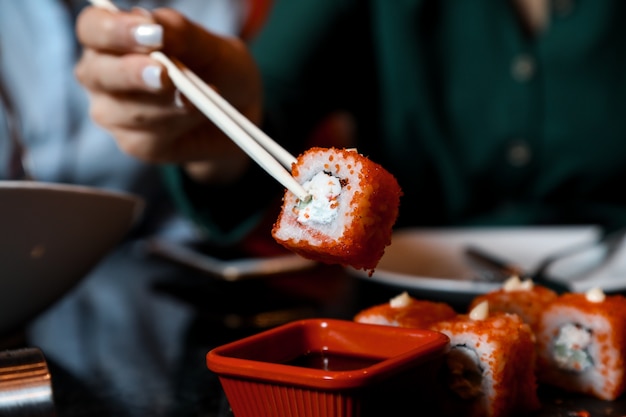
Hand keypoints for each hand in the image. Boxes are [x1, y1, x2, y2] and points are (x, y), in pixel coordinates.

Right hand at [75, 6, 262, 182]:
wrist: (241, 112)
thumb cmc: (218, 69)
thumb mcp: (210, 46)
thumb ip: (181, 34)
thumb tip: (156, 26)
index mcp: (114, 39)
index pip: (94, 28)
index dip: (115, 30)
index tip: (151, 34)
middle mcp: (103, 75)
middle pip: (96, 72)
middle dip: (131, 72)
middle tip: (163, 74)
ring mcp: (114, 113)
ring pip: (124, 110)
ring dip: (163, 103)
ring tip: (194, 96)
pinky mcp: (134, 143)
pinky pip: (148, 137)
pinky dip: (178, 123)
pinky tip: (198, 113)